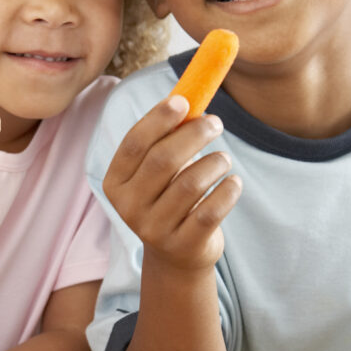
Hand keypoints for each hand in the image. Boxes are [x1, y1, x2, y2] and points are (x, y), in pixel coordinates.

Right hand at [103, 95, 241, 270]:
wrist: (176, 255)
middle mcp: (129, 208)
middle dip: (194, 135)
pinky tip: (233, 182)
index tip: (184, 101)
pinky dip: (228, 191)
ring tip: (224, 159)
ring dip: (215, 163)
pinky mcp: (183, 245)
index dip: (158, 119)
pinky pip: (211, 211)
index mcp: (116, 183)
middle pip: (163, 160)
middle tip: (216, 123)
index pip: (135, 144)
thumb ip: (165, 139)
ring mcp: (154, 230)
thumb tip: (189, 96)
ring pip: (191, 184)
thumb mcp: (157, 173)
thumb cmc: (168, 198)